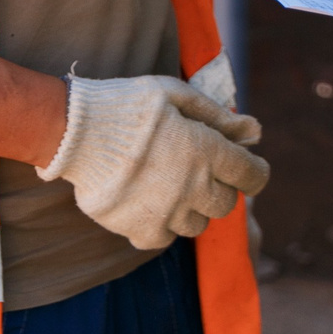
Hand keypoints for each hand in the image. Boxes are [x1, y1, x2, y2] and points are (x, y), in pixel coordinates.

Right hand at [37, 74, 269, 249]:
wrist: (76, 132)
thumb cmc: (129, 105)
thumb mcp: (177, 95)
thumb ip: (220, 117)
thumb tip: (256, 131)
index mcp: (207, 150)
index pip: (253, 176)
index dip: (252, 171)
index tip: (241, 166)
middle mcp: (194, 186)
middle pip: (226, 204)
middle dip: (218, 188)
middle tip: (195, 170)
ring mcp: (168, 213)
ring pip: (197, 225)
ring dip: (190, 208)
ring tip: (166, 185)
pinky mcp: (141, 230)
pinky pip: (165, 238)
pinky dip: (161, 225)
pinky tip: (148, 203)